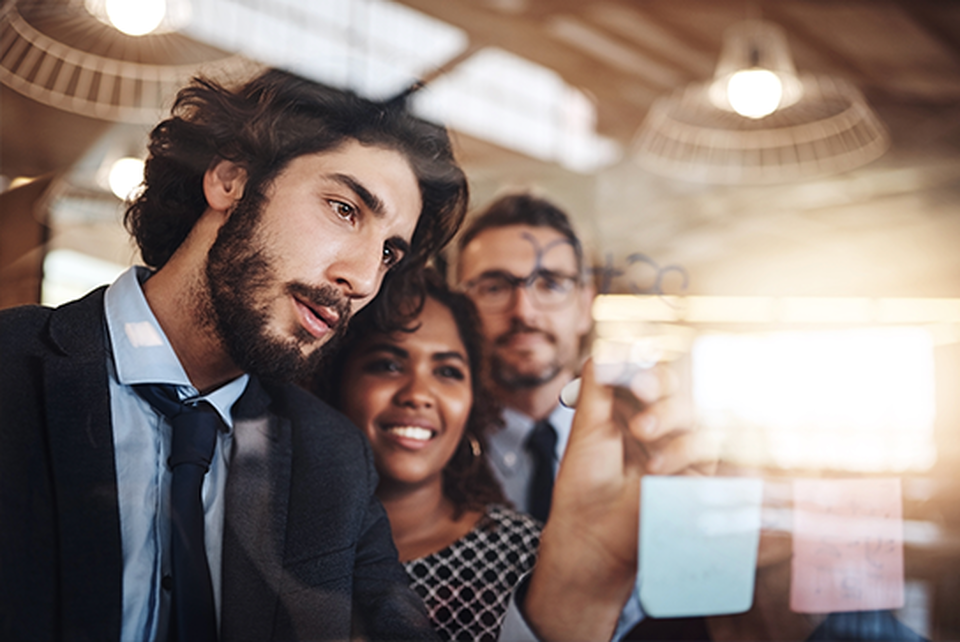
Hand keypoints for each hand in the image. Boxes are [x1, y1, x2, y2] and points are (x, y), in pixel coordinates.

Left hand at [523, 358, 717, 640]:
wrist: (591, 534)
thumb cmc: (585, 484)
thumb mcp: (587, 427)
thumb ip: (599, 387)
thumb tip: (608, 346)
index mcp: (632, 406)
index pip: (651, 372)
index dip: (646, 365)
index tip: (632, 367)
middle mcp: (660, 422)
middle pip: (680, 384)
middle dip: (662, 381)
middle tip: (642, 387)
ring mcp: (681, 446)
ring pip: (696, 410)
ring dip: (671, 414)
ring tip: (641, 433)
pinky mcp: (697, 473)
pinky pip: (705, 446)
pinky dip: (680, 450)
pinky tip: (656, 467)